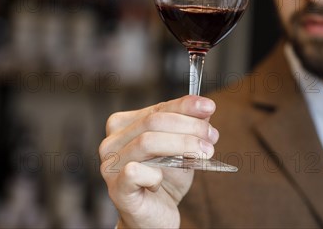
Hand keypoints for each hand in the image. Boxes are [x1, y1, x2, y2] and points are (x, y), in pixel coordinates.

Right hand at [99, 95, 218, 227]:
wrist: (156, 217)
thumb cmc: (167, 180)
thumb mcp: (183, 149)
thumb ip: (190, 128)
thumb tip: (205, 110)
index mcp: (124, 126)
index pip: (157, 108)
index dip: (185, 106)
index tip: (209, 106)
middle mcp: (112, 143)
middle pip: (153, 122)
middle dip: (188, 126)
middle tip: (212, 137)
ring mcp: (110, 165)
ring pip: (146, 142)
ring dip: (182, 145)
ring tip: (204, 153)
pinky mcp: (116, 188)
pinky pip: (135, 171)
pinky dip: (155, 174)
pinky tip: (162, 181)